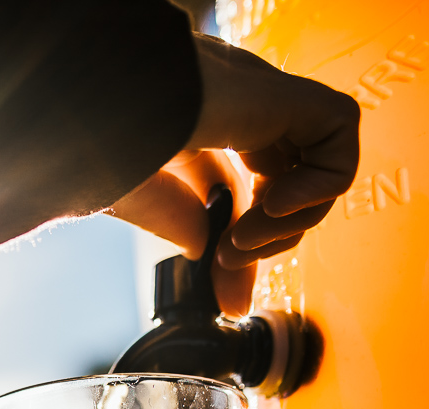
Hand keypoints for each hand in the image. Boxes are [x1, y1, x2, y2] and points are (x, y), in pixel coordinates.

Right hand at [108, 33, 359, 315]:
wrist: (100, 101)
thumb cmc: (92, 136)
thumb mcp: (127, 193)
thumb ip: (168, 220)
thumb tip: (203, 250)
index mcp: (191, 120)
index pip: (236, 181)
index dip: (240, 238)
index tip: (227, 293)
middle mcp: (234, 103)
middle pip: (280, 179)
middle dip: (267, 237)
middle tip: (230, 262)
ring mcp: (264, 97)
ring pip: (316, 161)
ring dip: (290, 220)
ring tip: (243, 239)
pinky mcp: (289, 95)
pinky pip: (336, 136)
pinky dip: (319, 183)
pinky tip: (273, 204)